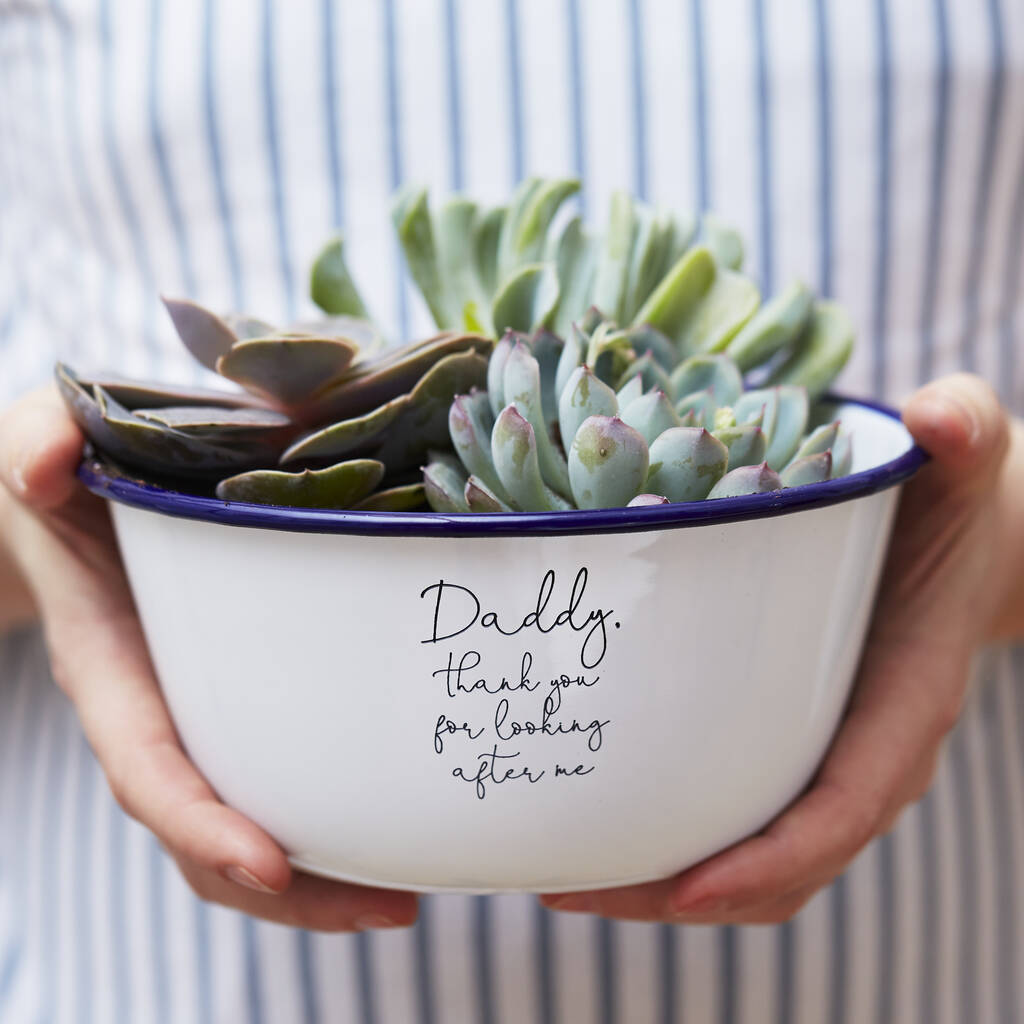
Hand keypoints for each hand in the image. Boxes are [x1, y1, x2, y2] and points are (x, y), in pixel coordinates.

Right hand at [0, 386, 417, 931]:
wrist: (65, 491)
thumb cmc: (60, 469)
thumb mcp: (42, 439)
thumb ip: (38, 447)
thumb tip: (46, 469)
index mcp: (109, 659)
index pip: (149, 764)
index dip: (198, 823)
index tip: (267, 865)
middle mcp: (152, 705)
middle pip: (207, 828)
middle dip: (288, 889)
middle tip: (391, 908)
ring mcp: (193, 710)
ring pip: (244, 820)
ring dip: (318, 875)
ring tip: (407, 896)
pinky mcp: (233, 695)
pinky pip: (271, 772)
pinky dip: (325, 813)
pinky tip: (392, 823)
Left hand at [540, 373, 1014, 923]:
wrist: (965, 541)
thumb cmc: (959, 506)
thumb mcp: (967, 461)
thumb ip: (965, 435)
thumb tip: (941, 419)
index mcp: (904, 701)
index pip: (844, 805)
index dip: (773, 858)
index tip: (688, 887)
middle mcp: (863, 749)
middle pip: (778, 861)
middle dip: (678, 891)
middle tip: (570, 888)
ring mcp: (820, 751)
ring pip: (749, 854)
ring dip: (659, 881)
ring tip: (560, 874)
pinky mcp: (786, 735)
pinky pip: (735, 811)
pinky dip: (673, 835)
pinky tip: (600, 817)